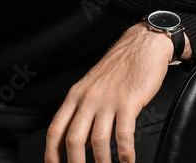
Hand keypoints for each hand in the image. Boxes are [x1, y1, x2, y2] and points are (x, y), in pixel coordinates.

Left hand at [44, 23, 173, 162]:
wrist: (143, 44)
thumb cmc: (121, 67)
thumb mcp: (93, 88)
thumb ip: (84, 115)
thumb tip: (82, 147)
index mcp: (76, 95)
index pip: (55, 130)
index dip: (51, 154)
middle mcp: (88, 98)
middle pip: (73, 139)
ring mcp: (108, 100)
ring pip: (98, 141)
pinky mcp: (129, 101)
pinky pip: (124, 135)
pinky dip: (125, 154)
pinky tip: (128, 162)